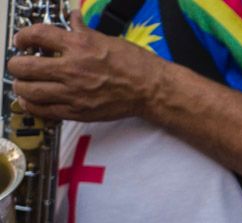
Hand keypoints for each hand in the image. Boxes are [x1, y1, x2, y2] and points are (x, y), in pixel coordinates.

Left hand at [7, 11, 164, 121]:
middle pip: (25, 66)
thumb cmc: (135, 64)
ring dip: (21, 86)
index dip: (23, 37)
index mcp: (79, 45)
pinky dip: (33, 105)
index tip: (22, 41)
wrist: (151, 89)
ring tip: (23, 84)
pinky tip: (32, 101)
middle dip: (16, 65)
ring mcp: (74, 92)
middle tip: (18, 65)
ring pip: (29, 91)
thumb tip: (74, 19)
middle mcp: (72, 68)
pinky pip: (44, 110)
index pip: (37, 35)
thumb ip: (84, 31)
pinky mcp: (79, 111)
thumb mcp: (108, 39)